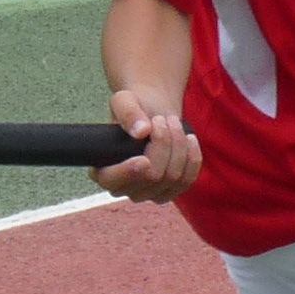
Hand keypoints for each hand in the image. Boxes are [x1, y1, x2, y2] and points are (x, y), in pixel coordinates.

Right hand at [96, 87, 200, 201]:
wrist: (154, 113)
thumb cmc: (135, 108)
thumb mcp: (124, 100)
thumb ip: (128, 113)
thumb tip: (141, 131)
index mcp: (102, 170)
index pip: (112, 181)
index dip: (130, 173)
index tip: (144, 159)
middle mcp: (122, 188)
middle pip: (151, 177)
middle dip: (163, 144)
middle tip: (161, 120)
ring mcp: (147, 193)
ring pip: (172, 178)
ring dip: (178, 146)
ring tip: (173, 123)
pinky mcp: (169, 192)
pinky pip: (187, 181)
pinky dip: (192, 157)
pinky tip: (190, 139)